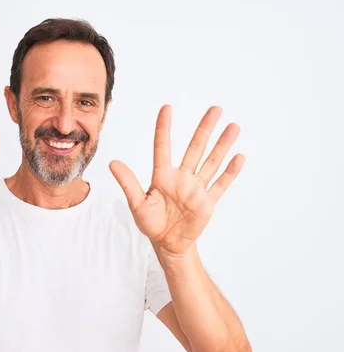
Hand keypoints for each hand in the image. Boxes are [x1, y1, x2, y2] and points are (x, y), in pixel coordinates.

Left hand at [110, 105, 243, 255]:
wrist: (168, 244)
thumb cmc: (151, 223)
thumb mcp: (137, 203)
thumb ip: (128, 183)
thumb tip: (113, 163)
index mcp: (163, 176)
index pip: (163, 146)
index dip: (164, 128)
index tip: (167, 108)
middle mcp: (182, 177)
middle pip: (195, 148)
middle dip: (205, 129)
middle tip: (215, 109)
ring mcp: (196, 188)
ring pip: (211, 161)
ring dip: (222, 145)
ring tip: (233, 127)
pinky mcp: (207, 202)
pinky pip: (220, 184)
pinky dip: (230, 172)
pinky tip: (239, 157)